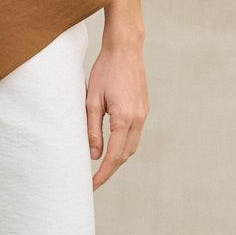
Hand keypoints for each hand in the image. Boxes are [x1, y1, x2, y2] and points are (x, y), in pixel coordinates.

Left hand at [86, 39, 147, 187]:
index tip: (92, 185)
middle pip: (125, 155)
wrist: (125, 49)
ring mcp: (143, 114)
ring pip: (132, 146)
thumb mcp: (91, 100)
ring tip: (101, 168)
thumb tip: (94, 155)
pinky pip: (134, 135)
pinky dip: (123, 146)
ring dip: (117, 159)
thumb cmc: (105, 71)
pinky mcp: (143, 109)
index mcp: (124, 118)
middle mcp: (138, 119)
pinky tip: (111, 147)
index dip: (103, 173)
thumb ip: (92, 129)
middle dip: (110, 170)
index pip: (113, 155)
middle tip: (93, 181)